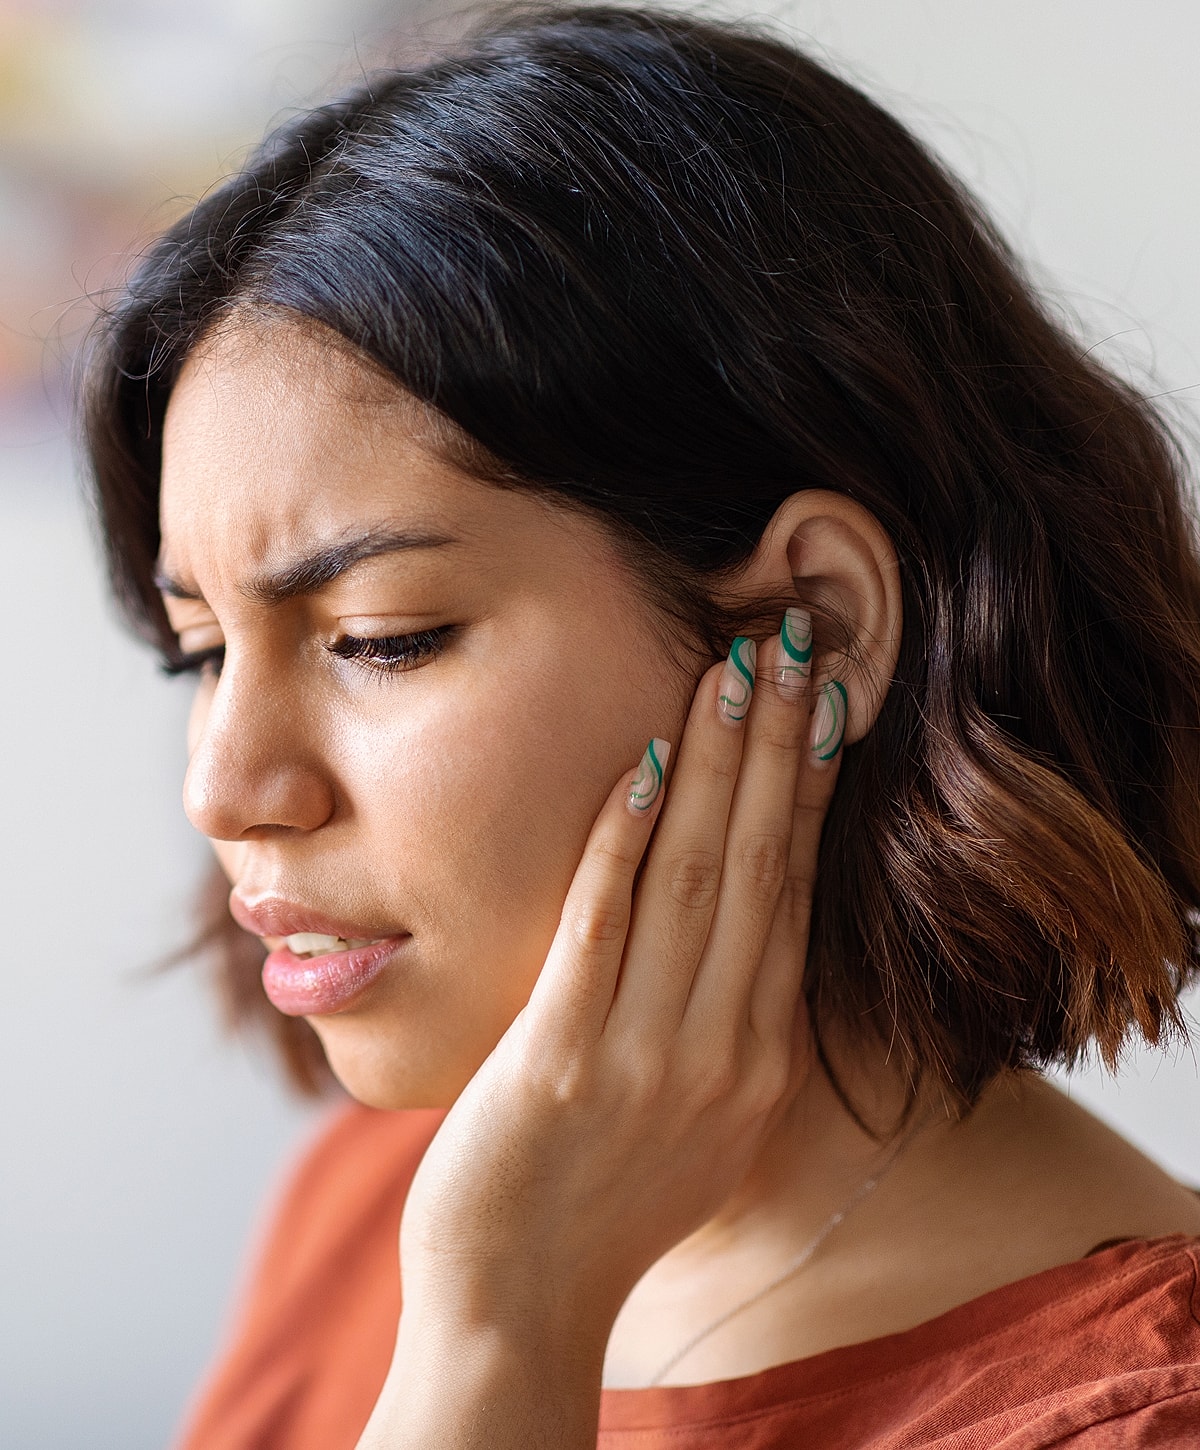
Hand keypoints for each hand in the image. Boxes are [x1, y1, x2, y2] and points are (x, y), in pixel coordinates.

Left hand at [364, 609, 844, 1445]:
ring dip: (716, 766)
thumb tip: (731, 929)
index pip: (796, 894)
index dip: (809, 790)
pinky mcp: (566, 1058)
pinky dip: (626, 841)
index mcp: (759, 1057)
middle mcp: (726, 1050)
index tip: (820, 704)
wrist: (519, 1304)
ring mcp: (649, 1055)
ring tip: (732, 672)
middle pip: (764, 866)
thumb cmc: (597, 1203)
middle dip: (778, 748)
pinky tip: (641, 764)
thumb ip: (721, 1024)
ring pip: (698, 879)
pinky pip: (605, 927)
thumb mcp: (695, 1116)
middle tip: (792, 646)